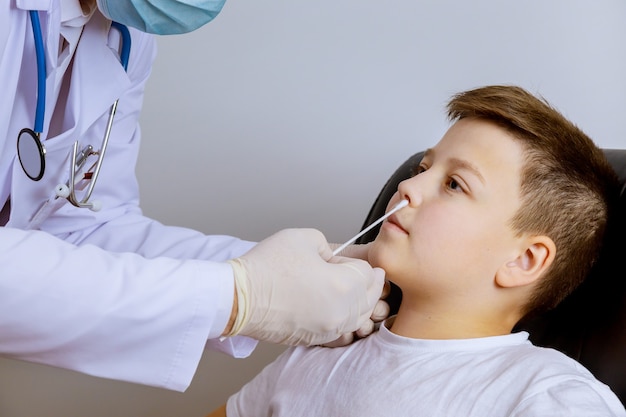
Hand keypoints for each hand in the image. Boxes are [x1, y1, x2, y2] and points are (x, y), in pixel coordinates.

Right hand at [222, 229, 384, 345]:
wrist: (239, 298)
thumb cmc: (266, 268)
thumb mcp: (304, 238)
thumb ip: (330, 246)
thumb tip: (335, 259)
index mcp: (342, 285)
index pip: (370, 274)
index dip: (360, 263)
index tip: (352, 260)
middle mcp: (340, 311)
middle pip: (370, 298)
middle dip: (366, 283)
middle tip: (359, 273)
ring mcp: (328, 328)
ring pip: (359, 317)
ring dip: (358, 302)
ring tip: (348, 289)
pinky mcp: (315, 338)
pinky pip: (342, 330)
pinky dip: (344, 317)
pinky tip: (335, 306)